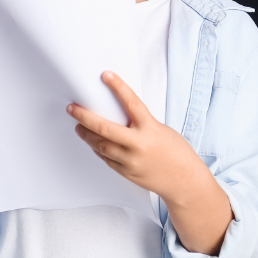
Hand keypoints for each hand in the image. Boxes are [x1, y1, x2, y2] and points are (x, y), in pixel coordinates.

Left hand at [66, 70, 207, 201]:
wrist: (185, 183)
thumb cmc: (177, 153)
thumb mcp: (161, 130)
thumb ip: (140, 123)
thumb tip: (118, 113)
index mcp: (151, 129)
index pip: (132, 103)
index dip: (118, 87)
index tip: (106, 75)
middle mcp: (139, 145)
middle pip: (105, 128)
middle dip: (85, 117)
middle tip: (72, 108)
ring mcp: (131, 161)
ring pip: (100, 145)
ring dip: (86, 134)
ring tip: (78, 125)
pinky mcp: (126, 173)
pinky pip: (106, 158)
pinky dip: (97, 148)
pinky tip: (92, 141)